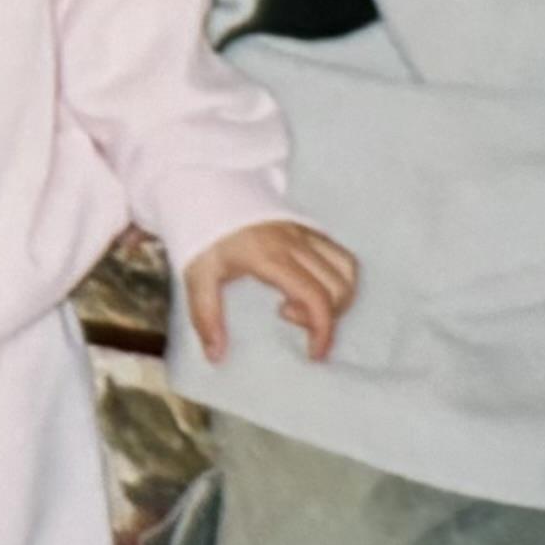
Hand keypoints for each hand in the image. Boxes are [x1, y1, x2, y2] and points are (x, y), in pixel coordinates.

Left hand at [185, 218, 358, 366]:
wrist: (206, 187)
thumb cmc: (202, 232)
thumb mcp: (197, 275)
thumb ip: (206, 316)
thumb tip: (216, 356)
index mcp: (271, 256)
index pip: (316, 296)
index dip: (323, 330)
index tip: (314, 353)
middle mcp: (296, 242)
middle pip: (338, 286)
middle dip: (328, 317)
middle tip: (293, 322)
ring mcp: (305, 231)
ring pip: (347, 267)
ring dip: (339, 296)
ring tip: (307, 306)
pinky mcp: (308, 227)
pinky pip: (339, 253)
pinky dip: (338, 277)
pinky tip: (310, 286)